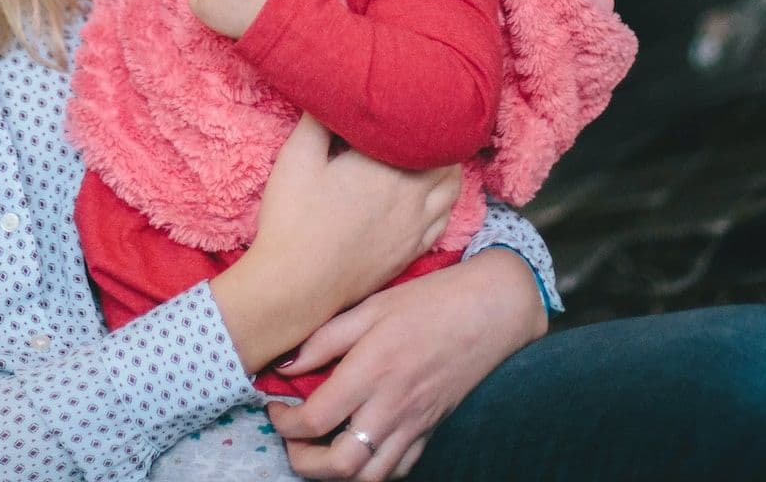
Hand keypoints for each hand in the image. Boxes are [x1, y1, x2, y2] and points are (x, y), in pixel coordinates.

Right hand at [209, 117, 460, 371]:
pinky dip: (443, 201)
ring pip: (453, 188)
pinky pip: (444, 219)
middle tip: (422, 123)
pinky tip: (428, 196)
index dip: (419, 110)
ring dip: (447, 167)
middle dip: (438, 136)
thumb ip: (318, 120)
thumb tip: (335, 91)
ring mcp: (416, 225)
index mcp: (385, 165)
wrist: (297, 285)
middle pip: (446, 155)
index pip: (420, 128)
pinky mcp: (412, 250)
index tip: (407, 99)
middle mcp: (411, 193)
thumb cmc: (292, 219)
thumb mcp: (296, 158)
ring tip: (429, 155)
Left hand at [268, 250, 546, 478]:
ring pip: (370, 477)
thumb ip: (323, 339)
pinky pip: (399, 468)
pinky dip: (371, 469)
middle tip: (291, 440)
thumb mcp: (370, 307)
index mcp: (371, 371)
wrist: (490, 310)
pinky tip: (358, 447)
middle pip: (340, 465)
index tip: (275, 407)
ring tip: (319, 449)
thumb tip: (283, 366)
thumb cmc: (429, 301)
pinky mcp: (430, 430)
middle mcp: (392, 406)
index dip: (284, 423)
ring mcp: (414, 424)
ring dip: (336, 473)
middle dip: (304, 463)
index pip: (315, 419)